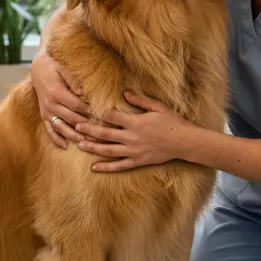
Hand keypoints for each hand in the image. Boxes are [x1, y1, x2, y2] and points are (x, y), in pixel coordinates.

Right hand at [29, 48, 91, 148]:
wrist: (38, 68)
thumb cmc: (55, 66)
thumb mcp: (63, 68)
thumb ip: (73, 80)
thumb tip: (82, 92)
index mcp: (57, 93)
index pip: (77, 106)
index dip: (90, 112)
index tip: (102, 117)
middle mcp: (50, 104)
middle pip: (71, 118)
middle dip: (86, 126)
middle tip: (100, 133)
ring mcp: (46, 111)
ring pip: (61, 127)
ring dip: (74, 136)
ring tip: (87, 143)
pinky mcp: (44, 115)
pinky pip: (49, 129)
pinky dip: (56, 139)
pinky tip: (65, 146)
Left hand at [76, 92, 191, 171]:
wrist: (184, 142)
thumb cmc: (172, 122)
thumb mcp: (157, 107)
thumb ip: (140, 100)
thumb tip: (124, 93)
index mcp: (135, 122)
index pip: (112, 116)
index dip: (98, 113)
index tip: (86, 110)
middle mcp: (131, 137)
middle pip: (105, 134)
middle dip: (89, 130)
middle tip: (76, 126)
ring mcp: (133, 151)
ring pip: (108, 150)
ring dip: (93, 147)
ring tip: (80, 144)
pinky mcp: (137, 161)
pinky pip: (119, 166)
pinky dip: (106, 167)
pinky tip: (94, 167)